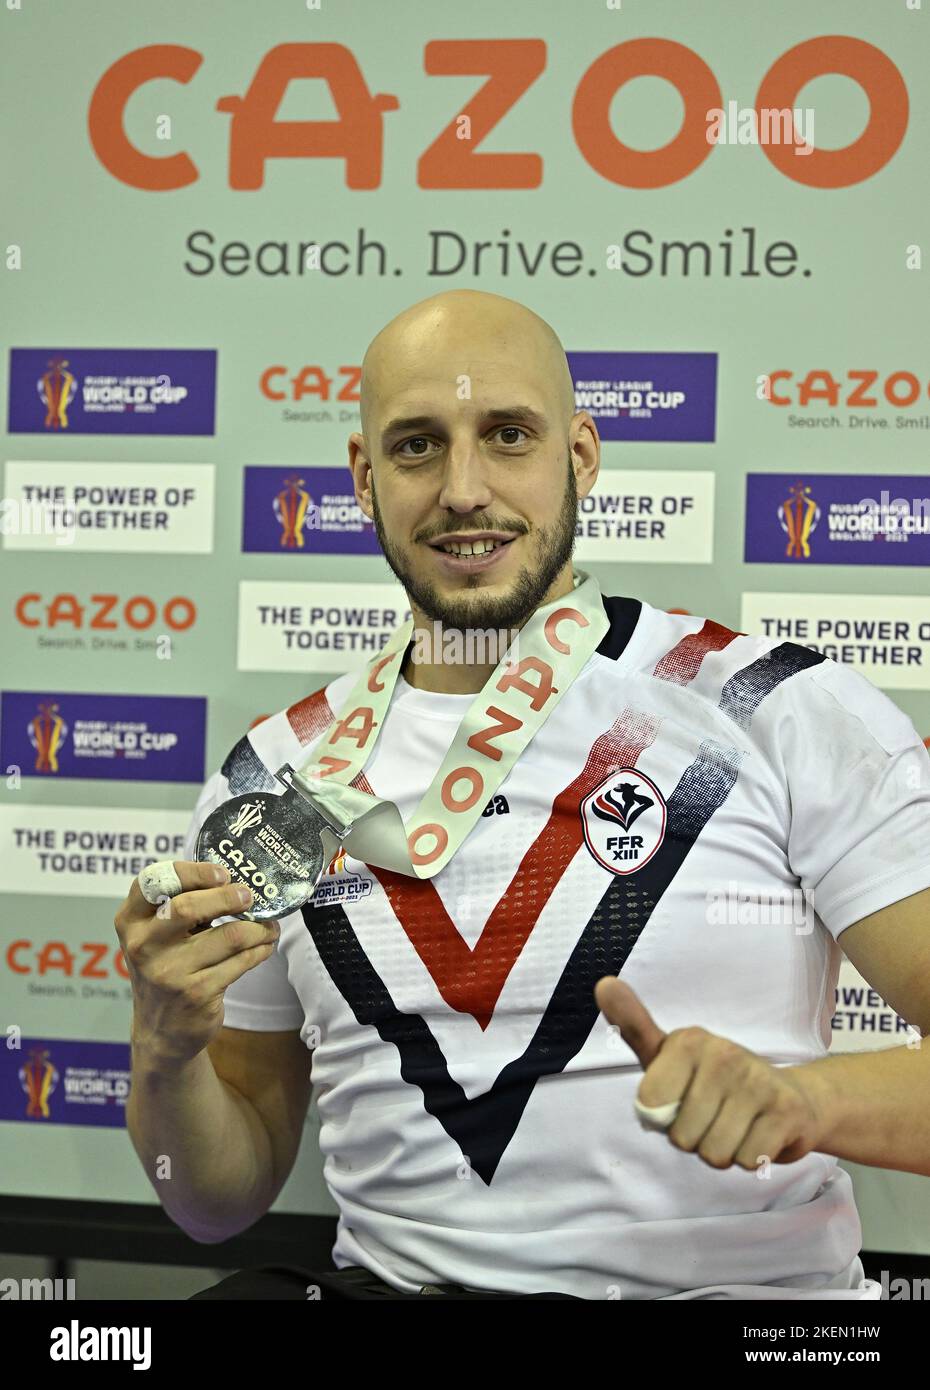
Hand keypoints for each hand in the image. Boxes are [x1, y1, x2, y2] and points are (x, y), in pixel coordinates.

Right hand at [115, 860, 280, 1067]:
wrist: (161, 1030)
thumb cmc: (167, 968)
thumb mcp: (158, 935)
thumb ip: (181, 905)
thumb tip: (236, 880)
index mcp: (130, 921)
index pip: (153, 881)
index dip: (192, 871)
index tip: (222, 874)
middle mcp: (143, 946)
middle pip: (189, 908)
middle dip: (229, 897)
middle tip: (250, 896)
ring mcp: (169, 972)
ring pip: (229, 936)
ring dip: (258, 928)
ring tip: (268, 926)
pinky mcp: (196, 993)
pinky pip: (241, 962)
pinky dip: (259, 950)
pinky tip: (264, 946)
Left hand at [594, 976, 826, 1170]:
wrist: (789, 1097)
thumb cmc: (712, 1080)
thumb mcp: (667, 1054)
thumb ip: (633, 1026)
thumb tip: (602, 984)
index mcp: (688, 1040)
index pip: (649, 1106)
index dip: (661, 1117)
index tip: (680, 1099)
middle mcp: (724, 1054)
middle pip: (682, 1137)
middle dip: (694, 1139)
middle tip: (713, 1115)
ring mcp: (758, 1081)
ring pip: (714, 1153)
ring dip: (722, 1151)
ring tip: (734, 1125)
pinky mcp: (786, 1112)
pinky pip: (747, 1161)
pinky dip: (750, 1158)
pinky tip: (758, 1134)